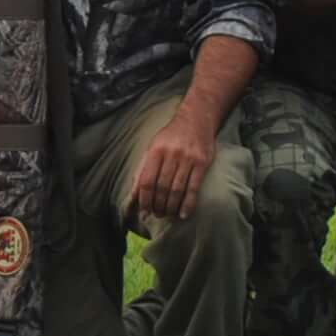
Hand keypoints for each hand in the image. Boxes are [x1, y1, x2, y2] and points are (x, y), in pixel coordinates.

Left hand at [127, 114, 219, 230]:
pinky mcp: (202, 163)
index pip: (146, 181)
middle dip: (158, 205)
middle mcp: (171, 154)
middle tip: (157, 215)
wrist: (196, 120)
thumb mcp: (152, 147)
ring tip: (168, 215)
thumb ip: (142, 169)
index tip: (144, 210)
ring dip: (171, 207)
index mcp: (155, 151)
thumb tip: (133, 194)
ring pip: (176, 190)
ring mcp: (187, 159)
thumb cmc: (170, 136)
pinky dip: (188, 204)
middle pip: (161, 187)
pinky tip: (183, 214)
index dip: (144, 199)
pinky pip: (193, 188)